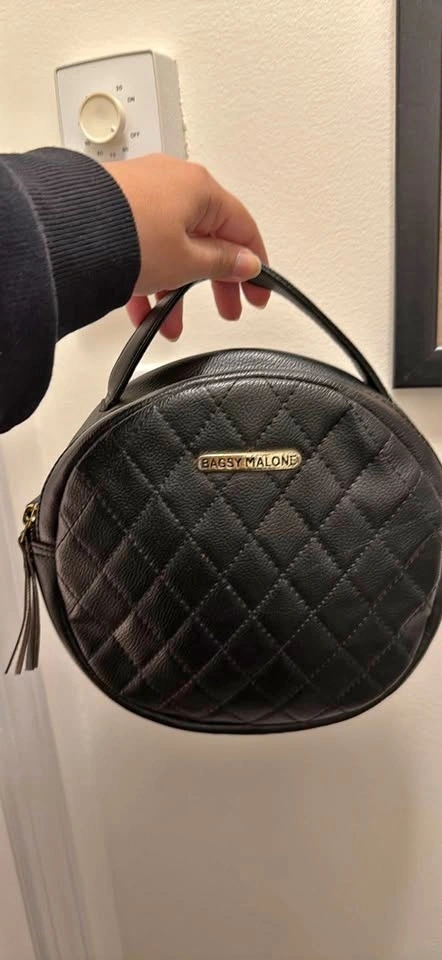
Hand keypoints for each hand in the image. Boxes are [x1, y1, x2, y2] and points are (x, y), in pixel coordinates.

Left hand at [103, 154, 268, 339]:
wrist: (69, 231)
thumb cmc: (129, 235)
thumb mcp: (188, 261)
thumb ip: (222, 264)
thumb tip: (246, 262)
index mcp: (200, 188)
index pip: (242, 227)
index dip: (255, 265)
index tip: (257, 293)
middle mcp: (173, 183)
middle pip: (207, 239)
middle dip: (215, 282)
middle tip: (226, 310)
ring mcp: (142, 195)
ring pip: (173, 247)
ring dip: (175, 289)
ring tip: (171, 323)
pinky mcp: (116, 210)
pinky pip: (144, 248)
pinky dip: (148, 279)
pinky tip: (142, 311)